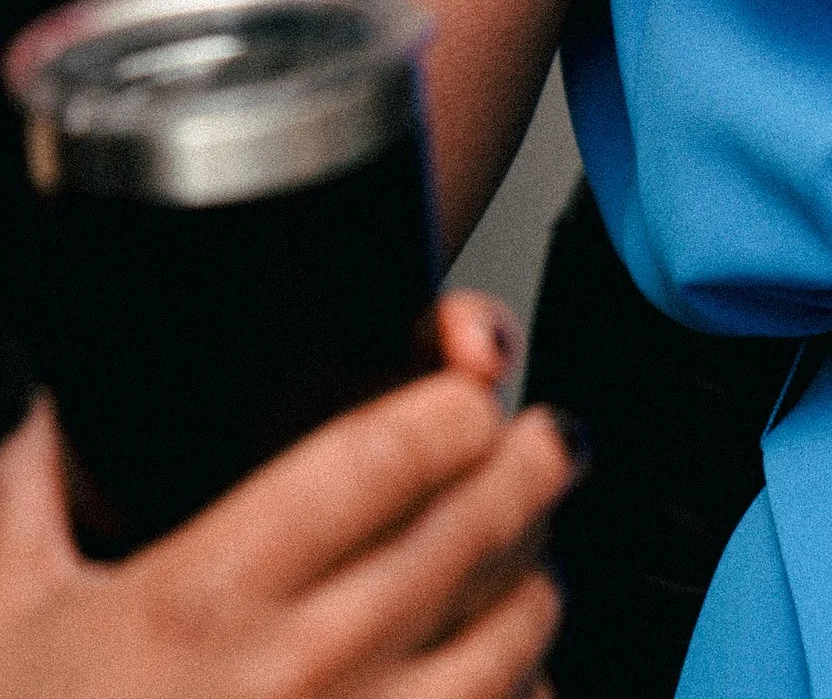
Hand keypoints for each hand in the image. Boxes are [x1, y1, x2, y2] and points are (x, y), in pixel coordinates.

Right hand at [0, 293, 573, 698]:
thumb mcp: (9, 618)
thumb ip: (25, 488)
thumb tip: (34, 397)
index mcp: (203, 601)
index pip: (387, 455)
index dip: (455, 405)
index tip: (471, 392)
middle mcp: (296, 677)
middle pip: (475, 530)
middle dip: (533, 465)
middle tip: (550, 442)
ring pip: (512, 638)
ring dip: (532, 584)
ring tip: (527, 557)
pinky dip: (522, 694)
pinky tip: (505, 679)